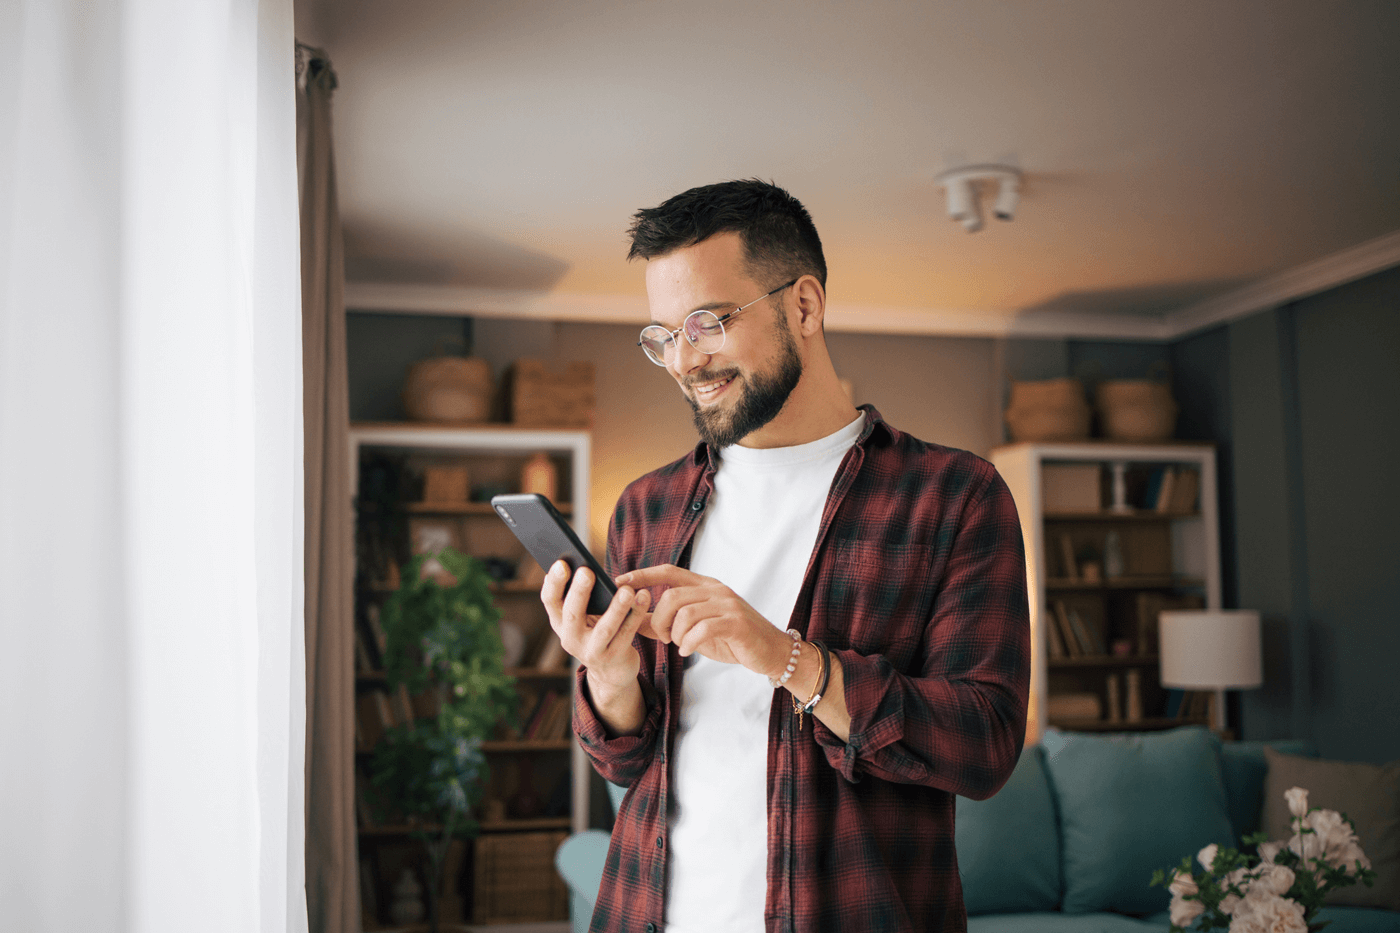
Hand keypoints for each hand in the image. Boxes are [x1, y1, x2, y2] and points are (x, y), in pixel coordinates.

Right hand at [540, 560, 653, 691]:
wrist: (611, 671)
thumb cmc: (596, 631)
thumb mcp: (582, 617)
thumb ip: (579, 596)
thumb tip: (578, 563)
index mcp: (560, 622)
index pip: (550, 600)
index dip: (554, 583)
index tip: (562, 563)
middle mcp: (570, 639)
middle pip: (572, 614)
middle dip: (579, 592)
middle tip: (587, 571)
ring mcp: (592, 651)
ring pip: (605, 628)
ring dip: (616, 608)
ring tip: (627, 590)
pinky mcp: (614, 657)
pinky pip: (627, 633)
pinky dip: (636, 614)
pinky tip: (644, 597)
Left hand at [614, 565, 789, 677]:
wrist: (770, 651)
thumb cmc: (730, 639)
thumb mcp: (694, 629)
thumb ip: (666, 622)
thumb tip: (632, 619)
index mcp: (704, 586)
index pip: (668, 571)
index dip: (643, 575)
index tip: (619, 581)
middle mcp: (715, 590)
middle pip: (671, 595)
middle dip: (658, 619)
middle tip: (662, 637)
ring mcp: (727, 605)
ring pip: (685, 612)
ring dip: (674, 633)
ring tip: (679, 644)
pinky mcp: (736, 623)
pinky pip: (702, 629)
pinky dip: (689, 643)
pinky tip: (688, 651)